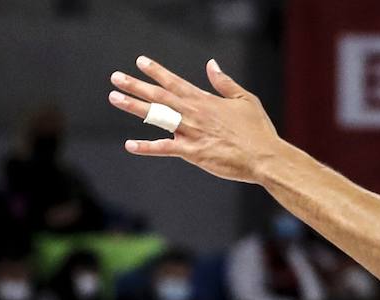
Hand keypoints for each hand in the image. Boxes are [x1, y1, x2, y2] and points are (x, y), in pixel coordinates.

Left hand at [108, 56, 282, 183]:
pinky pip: (164, 148)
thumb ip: (225, 83)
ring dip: (134, 106)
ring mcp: (190, 132)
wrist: (264, 156)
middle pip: (159, 96)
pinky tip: (130, 145)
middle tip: (116, 78)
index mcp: (205, 100)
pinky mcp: (192, 152)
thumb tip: (212, 65)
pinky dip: (146, 147)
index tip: (140, 62)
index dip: (157, 71)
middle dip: (135, 85)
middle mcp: (193, 113)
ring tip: (115, 98)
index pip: (175, 82)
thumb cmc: (258, 130)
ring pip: (156, 117)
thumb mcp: (245, 99)